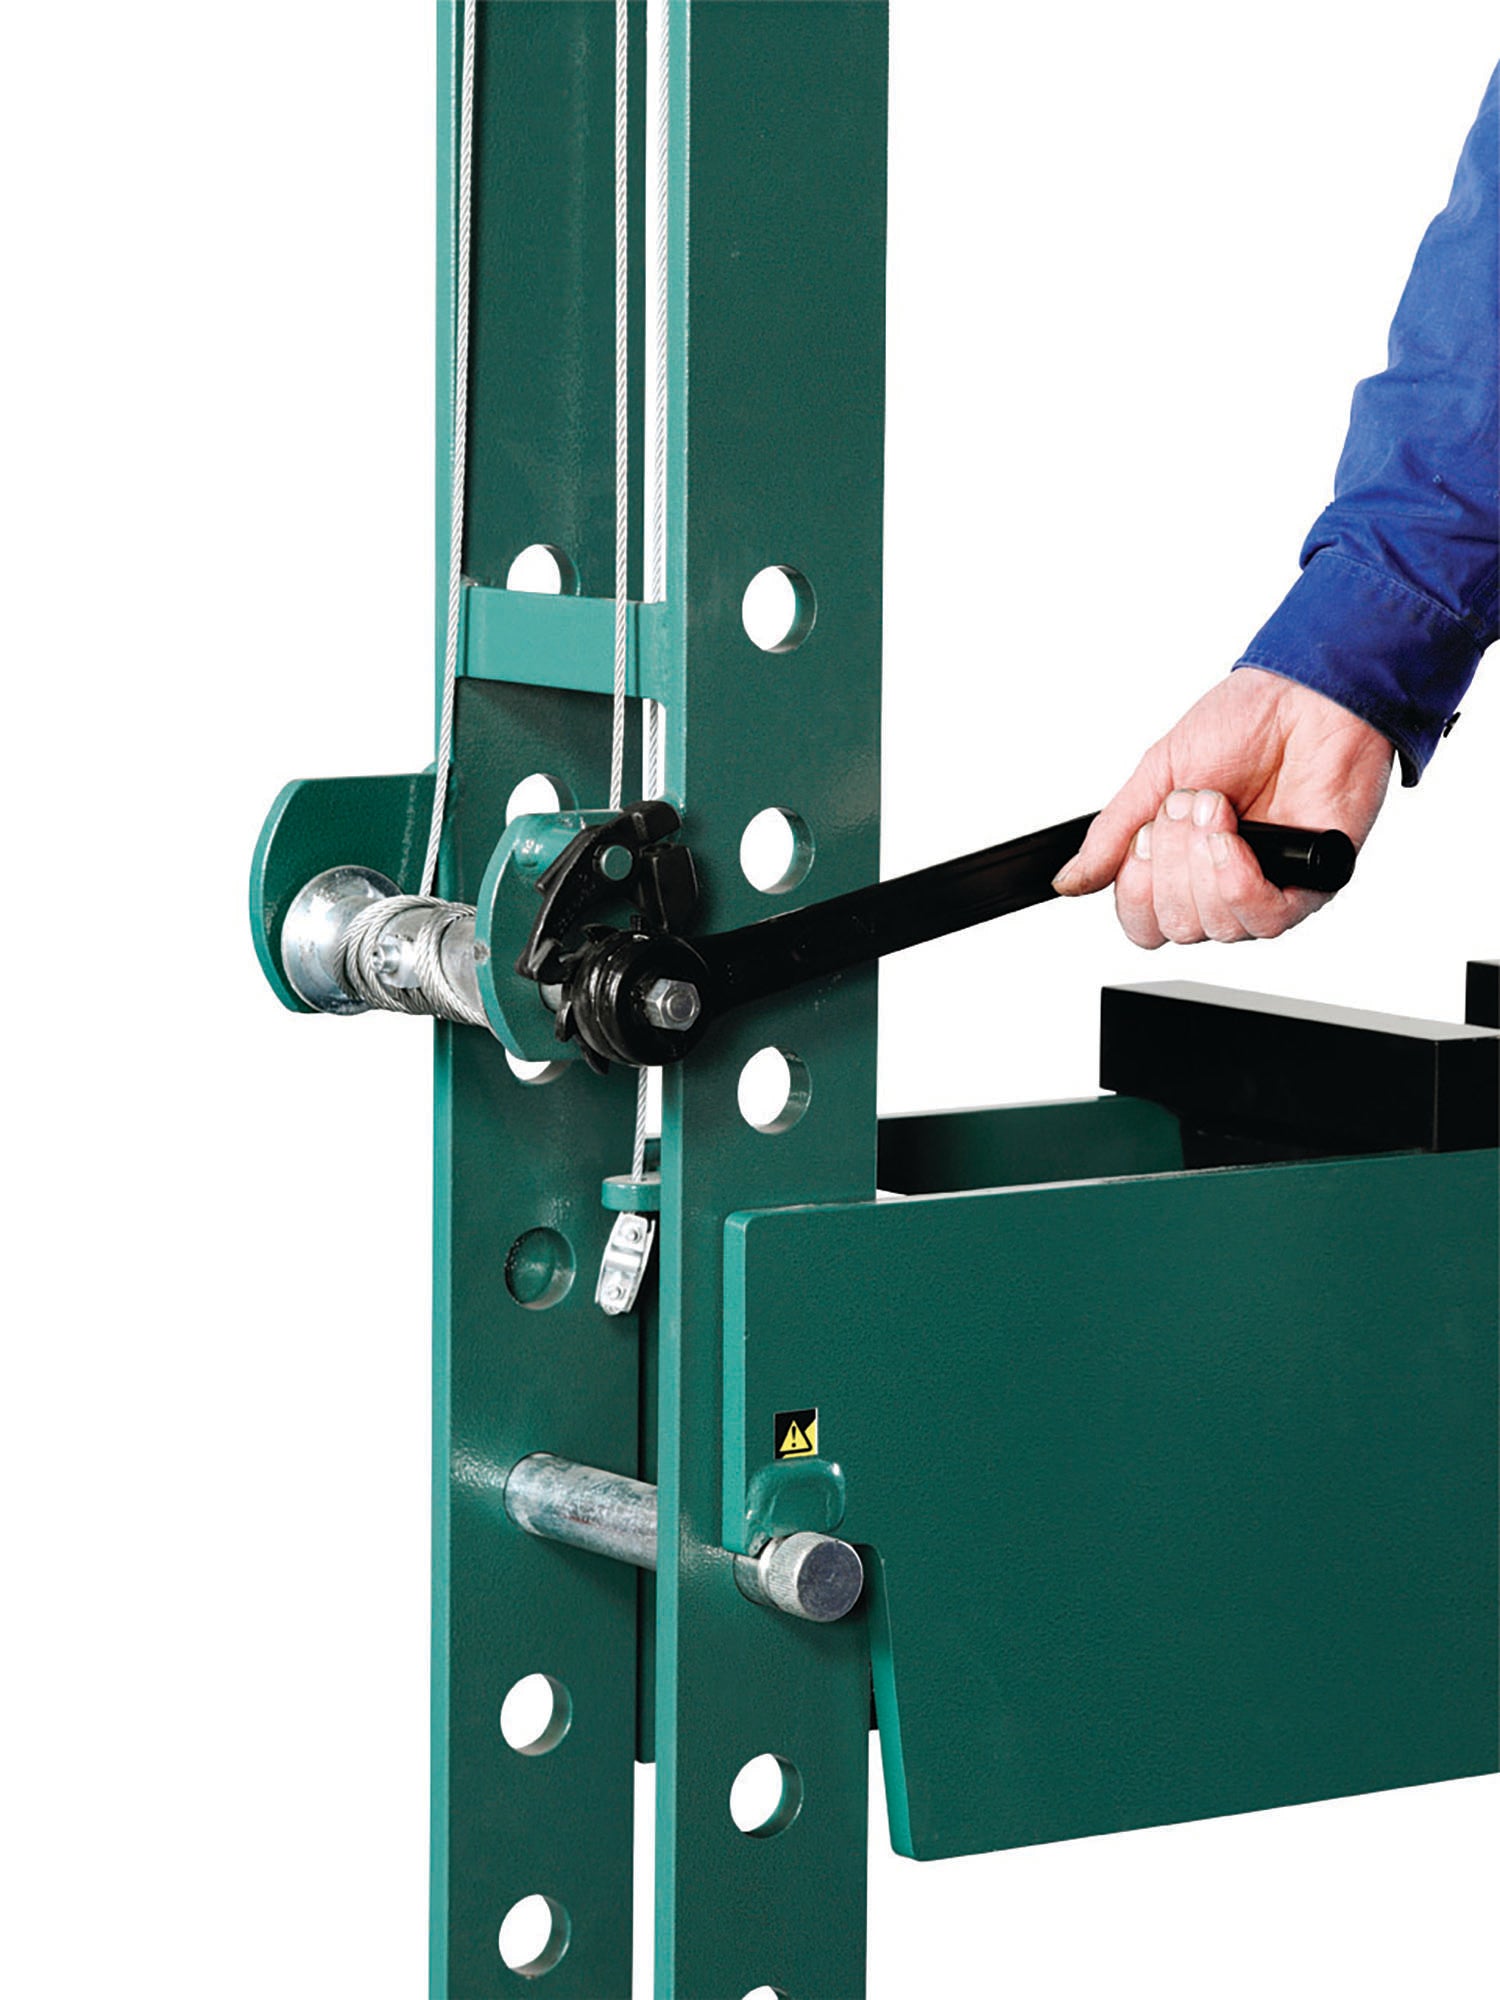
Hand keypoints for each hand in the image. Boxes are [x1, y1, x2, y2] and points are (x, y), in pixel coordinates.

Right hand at [1051, 667, 1392, 945]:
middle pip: (1176, 928)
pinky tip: (1236, 839)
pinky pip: (1264, 920)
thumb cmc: (1244, 725)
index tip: (1144, 832)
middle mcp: (1222, 886)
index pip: (1144, 924)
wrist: (1305, 698)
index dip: (1135, 888)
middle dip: (1170, 863)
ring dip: (1204, 864)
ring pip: (1217, 928)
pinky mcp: (1309, 887)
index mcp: (1182, 867)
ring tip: (1218, 808)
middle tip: (1189, 805)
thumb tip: (1069, 880)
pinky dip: (1238, 881)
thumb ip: (1110, 835)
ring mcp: (1266, 888)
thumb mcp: (1156, 775)